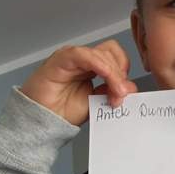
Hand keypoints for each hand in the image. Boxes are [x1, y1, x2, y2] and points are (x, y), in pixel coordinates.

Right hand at [20, 42, 137, 125]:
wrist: (44, 120)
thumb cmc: (63, 111)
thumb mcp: (97, 103)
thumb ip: (112, 93)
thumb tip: (130, 88)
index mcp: (92, 67)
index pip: (115, 57)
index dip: (124, 71)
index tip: (125, 92)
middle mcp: (83, 60)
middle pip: (111, 52)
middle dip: (120, 75)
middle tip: (120, 96)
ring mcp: (73, 57)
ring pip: (101, 53)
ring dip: (113, 74)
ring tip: (114, 94)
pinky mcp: (62, 59)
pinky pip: (84, 55)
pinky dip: (99, 64)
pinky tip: (106, 76)